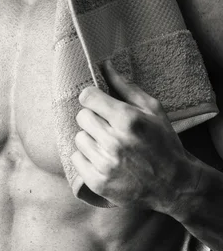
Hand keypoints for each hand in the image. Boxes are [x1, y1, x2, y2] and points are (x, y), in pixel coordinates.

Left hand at [71, 60, 198, 213]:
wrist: (174, 185)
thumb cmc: (164, 143)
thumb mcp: (153, 110)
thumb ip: (126, 87)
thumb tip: (105, 65)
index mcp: (128, 120)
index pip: (88, 97)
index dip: (92, 99)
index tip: (98, 103)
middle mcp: (114, 142)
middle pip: (82, 117)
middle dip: (93, 119)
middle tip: (108, 127)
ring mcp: (105, 163)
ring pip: (78, 138)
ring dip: (90, 139)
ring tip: (108, 145)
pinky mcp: (97, 181)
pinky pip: (76, 159)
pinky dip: (86, 158)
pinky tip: (103, 159)